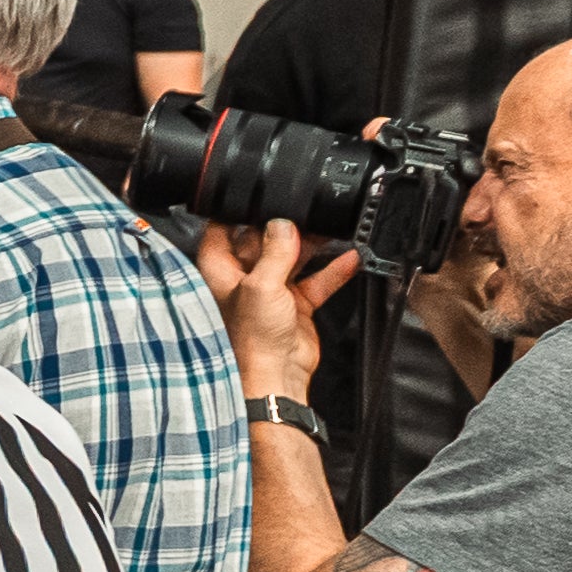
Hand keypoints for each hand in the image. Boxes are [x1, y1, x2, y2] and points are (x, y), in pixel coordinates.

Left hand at [189, 213, 361, 398]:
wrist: (276, 377)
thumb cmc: (252, 339)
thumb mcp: (262, 285)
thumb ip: (274, 251)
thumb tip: (282, 224)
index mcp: (221, 272)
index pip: (220, 231)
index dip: (234, 212)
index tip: (253, 194)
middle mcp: (243, 279)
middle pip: (262, 241)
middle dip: (283, 226)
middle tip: (305, 208)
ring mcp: (271, 292)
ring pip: (292, 258)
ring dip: (311, 245)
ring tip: (330, 226)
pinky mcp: (295, 306)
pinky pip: (316, 281)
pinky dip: (332, 270)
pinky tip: (350, 256)